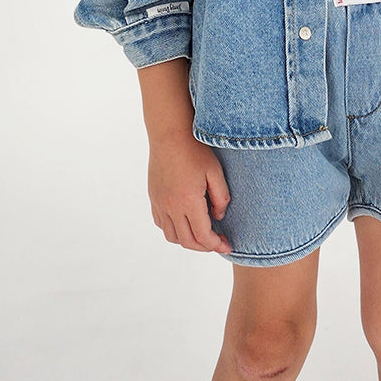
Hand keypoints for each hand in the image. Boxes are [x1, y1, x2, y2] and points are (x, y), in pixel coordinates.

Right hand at [148, 134, 232, 253]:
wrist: (169, 134)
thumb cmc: (194, 149)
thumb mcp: (215, 172)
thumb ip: (221, 197)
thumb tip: (218, 216)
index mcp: (188, 201)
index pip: (203, 236)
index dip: (216, 245)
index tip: (227, 245)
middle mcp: (171, 206)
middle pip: (187, 242)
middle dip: (204, 247)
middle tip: (217, 241)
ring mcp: (159, 203)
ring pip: (172, 236)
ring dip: (188, 240)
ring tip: (201, 233)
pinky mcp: (153, 197)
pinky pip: (161, 224)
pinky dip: (174, 230)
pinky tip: (184, 221)